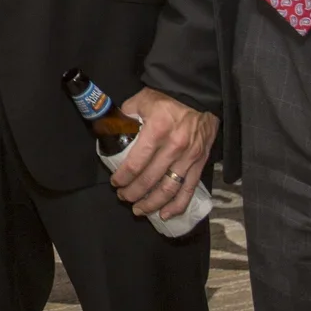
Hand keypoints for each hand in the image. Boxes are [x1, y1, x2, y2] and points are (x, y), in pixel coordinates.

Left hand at [112, 90, 216, 219]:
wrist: (200, 95)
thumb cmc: (169, 98)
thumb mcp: (142, 100)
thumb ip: (125, 115)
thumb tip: (110, 129)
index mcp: (157, 131)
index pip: (136, 164)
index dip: (123, 178)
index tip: (115, 183)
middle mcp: (174, 147)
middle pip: (149, 180)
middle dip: (133, 193)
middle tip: (123, 197)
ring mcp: (189, 157)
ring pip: (168, 189)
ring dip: (151, 203)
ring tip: (139, 209)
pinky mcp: (200, 163)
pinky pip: (188, 189)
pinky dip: (177, 205)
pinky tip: (166, 214)